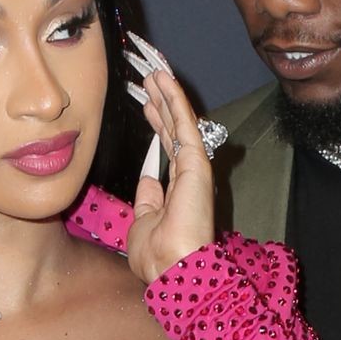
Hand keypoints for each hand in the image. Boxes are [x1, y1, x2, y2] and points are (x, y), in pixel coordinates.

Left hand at [125, 43, 215, 284]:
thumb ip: (147, 198)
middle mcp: (189, 176)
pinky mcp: (197, 162)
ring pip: (180, 122)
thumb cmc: (157, 255)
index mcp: (178, 191)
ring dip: (167, 96)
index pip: (168, 149)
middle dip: (161, 104)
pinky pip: (184, 124)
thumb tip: (147, 177)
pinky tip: (164, 80)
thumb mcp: (143, 221)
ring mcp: (195, 168)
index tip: (147, 106)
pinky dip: (174, 100)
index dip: (157, 125)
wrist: (173, 267)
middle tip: (150, 80)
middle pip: (174, 131)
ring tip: (155, 72)